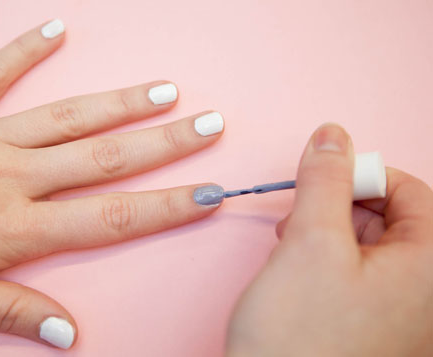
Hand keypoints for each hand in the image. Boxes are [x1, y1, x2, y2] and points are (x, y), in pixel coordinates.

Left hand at [0, 20, 224, 348]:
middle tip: (209, 125)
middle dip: (165, 143)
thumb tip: (70, 336)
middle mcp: (12, 175)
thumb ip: (12, 313)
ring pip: (67, 116)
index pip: (111, 217)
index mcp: (15, 227)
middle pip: (106, 157)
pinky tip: (56, 28)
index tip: (210, 194)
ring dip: (120, 102)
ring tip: (164, 90)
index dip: (167, 208)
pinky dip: (24, 49)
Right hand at [226, 124, 432, 355]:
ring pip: (370, 248)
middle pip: (393, 220)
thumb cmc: (297, 339)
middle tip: (302, 216)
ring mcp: (398, 318)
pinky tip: (297, 272)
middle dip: (342, 207)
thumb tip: (332, 136)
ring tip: (292, 246)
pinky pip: (357, 278)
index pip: (415, 194)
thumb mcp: (309, 241)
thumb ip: (324, 179)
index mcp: (429, 270)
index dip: (365, 175)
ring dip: (329, 233)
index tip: (324, 176)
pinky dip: (327, 262)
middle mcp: (423, 297)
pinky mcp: (369, 330)